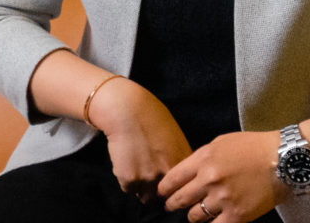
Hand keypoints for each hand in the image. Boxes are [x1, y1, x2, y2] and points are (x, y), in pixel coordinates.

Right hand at [87, 79, 192, 203]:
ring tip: (137, 171)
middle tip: (150, 180)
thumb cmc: (151, 119)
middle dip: (159, 193)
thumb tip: (180, 176)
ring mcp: (149, 179)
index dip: (175, 191)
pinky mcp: (130, 180)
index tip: (168, 188)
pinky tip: (126, 163)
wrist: (128, 110)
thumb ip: (179, 159)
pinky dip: (127, 181)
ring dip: (142, 190)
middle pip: (165, 198)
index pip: (182, 191)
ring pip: (146, 198)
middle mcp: (168, 175)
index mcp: (183, 166)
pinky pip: (128, 189)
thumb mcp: (176, 139)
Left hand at [157, 130, 285, 222]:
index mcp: (204, 159)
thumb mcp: (221, 143)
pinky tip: (213, 222)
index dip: (164, 189)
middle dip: (173, 205)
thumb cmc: (253, 147)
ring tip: (195, 215)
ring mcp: (223, 199)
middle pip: (180, 199)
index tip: (162, 193)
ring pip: (195, 216)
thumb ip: (201, 158)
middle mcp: (209, 179)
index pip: (173, 178)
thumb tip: (186, 174)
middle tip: (171, 207)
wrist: (283, 159)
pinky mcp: (238, 215)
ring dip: (193, 216)